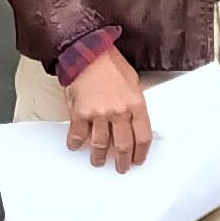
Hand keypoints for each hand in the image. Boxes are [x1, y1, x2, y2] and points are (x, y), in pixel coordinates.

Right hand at [62, 44, 152, 171]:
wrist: (88, 52)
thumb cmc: (110, 63)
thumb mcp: (133, 81)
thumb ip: (134, 102)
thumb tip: (135, 120)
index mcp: (136, 104)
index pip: (143, 137)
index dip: (141, 153)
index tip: (138, 160)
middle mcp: (119, 112)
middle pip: (124, 145)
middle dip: (123, 161)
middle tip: (121, 168)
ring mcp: (100, 114)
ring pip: (101, 145)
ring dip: (100, 157)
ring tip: (98, 161)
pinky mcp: (81, 113)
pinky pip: (79, 136)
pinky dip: (76, 144)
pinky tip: (76, 146)